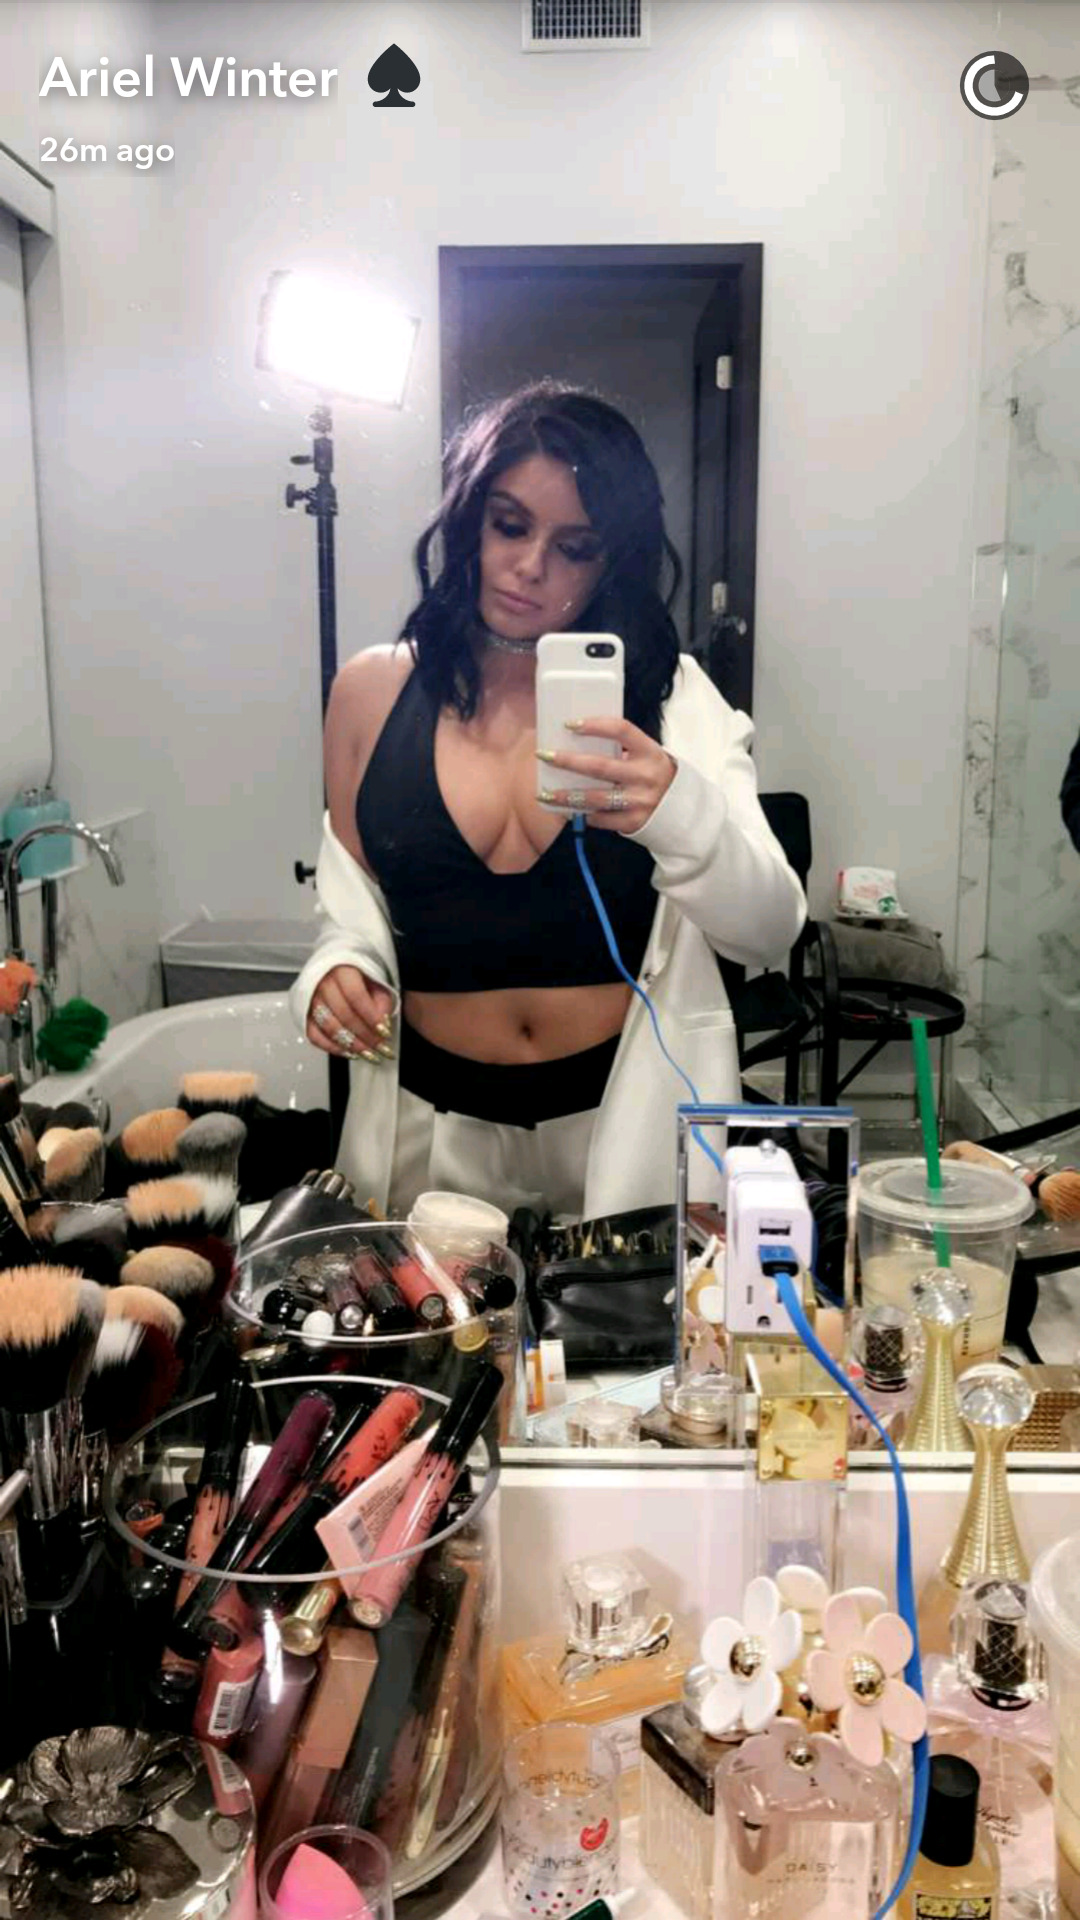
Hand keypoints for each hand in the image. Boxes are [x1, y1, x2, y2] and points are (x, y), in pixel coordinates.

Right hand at [306, 964, 395, 1062]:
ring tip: (368, 1054)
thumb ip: (382, 1001)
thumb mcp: (376, 982)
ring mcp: (311, 1000)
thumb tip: (383, 1023)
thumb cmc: (357, 978)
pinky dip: (332, 1047)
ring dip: (351, 1045)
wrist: (334, 972)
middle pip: (344, 1014)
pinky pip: (314, 1036)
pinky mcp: (304, 1015)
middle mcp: (323, 984)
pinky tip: (349, 1053)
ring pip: (329, 1027)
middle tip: (381, 1049)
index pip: (356, 996)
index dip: (371, 1017)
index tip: (385, 1032)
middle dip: (365, 1036)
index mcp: (342, 971)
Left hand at [537, 715, 676, 832]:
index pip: (621, 730)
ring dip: (566, 796)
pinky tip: (567, 811)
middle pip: (599, 766)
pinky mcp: (633, 822)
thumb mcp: (647, 756)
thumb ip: (623, 749)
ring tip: (544, 794)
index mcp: (650, 752)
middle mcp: (645, 776)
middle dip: (567, 761)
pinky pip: (600, 818)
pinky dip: (582, 815)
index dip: (594, 725)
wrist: (682, 810)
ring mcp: (639, 801)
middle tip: (544, 755)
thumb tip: (578, 741)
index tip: (569, 724)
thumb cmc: (654, 775)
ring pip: (595, 798)